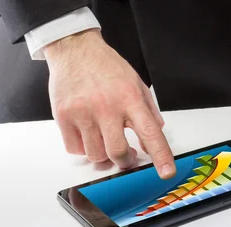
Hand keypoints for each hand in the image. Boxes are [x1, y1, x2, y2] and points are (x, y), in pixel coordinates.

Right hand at [44, 29, 175, 176]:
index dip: (161, 156)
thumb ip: (148, 111)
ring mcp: (82, 112)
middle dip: (126, 161)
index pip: (150, 133)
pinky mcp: (63, 116)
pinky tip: (89, 134)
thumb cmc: (107, 67)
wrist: (74, 49)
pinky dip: (84, 148)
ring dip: (104, 155)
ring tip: (106, 140)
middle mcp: (106, 106)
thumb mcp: (136, 83)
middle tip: (128, 156)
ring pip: (95, 155)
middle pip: (118, 152)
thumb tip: (155, 136)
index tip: (167, 172)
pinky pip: (75, 149)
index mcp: (129, 98)